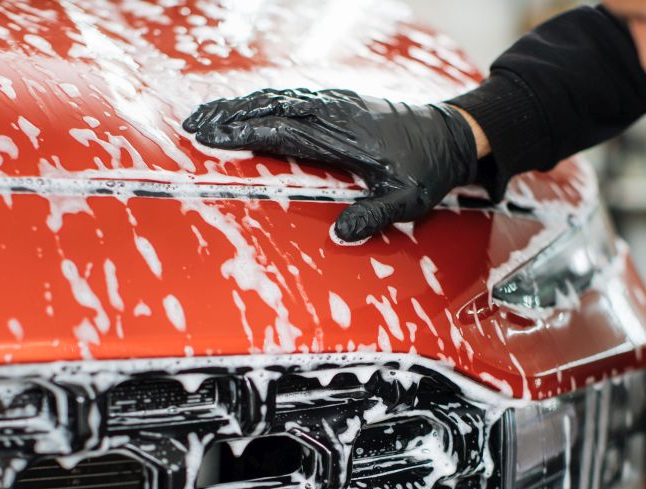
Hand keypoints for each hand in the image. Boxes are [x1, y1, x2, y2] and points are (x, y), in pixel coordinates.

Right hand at [183, 89, 477, 241]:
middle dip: (230, 115)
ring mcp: (336, 104)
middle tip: (192, 125)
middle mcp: (336, 113)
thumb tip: (340, 235)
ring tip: (206, 115)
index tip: (213, 138)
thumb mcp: (408, 201)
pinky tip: (245, 109)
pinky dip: (263, 102)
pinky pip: (293, 97)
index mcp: (345, 136)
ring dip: (241, 105)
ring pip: (279, 98)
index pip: (285, 131)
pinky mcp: (338, 102)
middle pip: (272, 108)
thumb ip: (373, 217)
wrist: (452, 133)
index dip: (247, 134)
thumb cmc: (429, 170)